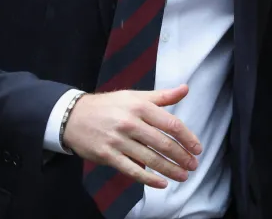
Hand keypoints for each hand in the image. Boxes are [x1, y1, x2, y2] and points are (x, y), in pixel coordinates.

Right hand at [62, 84, 201, 188]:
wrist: (74, 116)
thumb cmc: (108, 106)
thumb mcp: (134, 96)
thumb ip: (161, 96)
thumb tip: (185, 89)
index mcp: (140, 106)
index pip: (171, 124)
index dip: (187, 138)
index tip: (197, 148)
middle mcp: (130, 122)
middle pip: (163, 143)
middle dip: (181, 157)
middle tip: (193, 165)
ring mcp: (118, 140)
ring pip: (150, 159)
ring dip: (170, 170)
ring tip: (183, 176)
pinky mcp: (108, 155)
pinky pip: (132, 170)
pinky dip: (149, 179)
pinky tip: (162, 183)